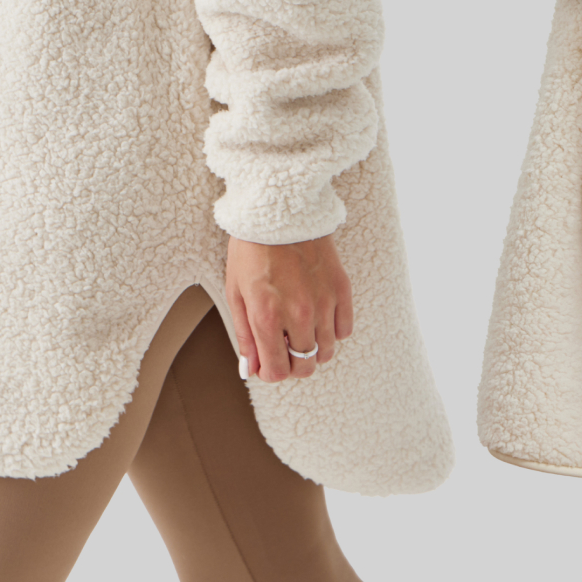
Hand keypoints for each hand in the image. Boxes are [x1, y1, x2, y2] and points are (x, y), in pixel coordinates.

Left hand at [226, 235, 352, 383]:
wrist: (279, 209)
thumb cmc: (252, 249)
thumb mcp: (236, 293)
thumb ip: (245, 336)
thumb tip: (251, 369)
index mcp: (268, 317)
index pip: (277, 371)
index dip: (269, 372)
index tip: (266, 362)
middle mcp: (299, 314)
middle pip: (305, 366)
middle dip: (292, 365)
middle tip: (283, 349)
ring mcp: (324, 302)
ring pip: (327, 351)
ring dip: (313, 349)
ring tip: (300, 331)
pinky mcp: (341, 288)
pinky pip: (345, 329)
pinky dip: (333, 331)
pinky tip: (319, 318)